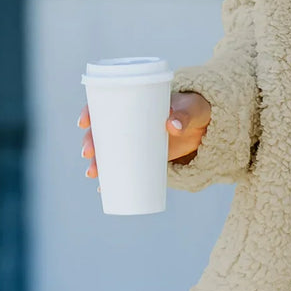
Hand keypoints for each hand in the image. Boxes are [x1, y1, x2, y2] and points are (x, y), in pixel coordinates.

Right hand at [78, 91, 211, 184]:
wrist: (206, 126)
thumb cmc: (195, 110)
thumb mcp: (192, 109)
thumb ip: (185, 115)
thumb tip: (172, 126)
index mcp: (137, 101)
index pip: (106, 102)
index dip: (90, 111)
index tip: (84, 122)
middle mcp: (130, 120)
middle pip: (101, 129)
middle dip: (90, 141)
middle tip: (88, 153)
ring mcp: (136, 139)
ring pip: (108, 150)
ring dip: (96, 161)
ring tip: (93, 173)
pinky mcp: (144, 156)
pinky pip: (122, 166)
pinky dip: (112, 177)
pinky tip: (102, 188)